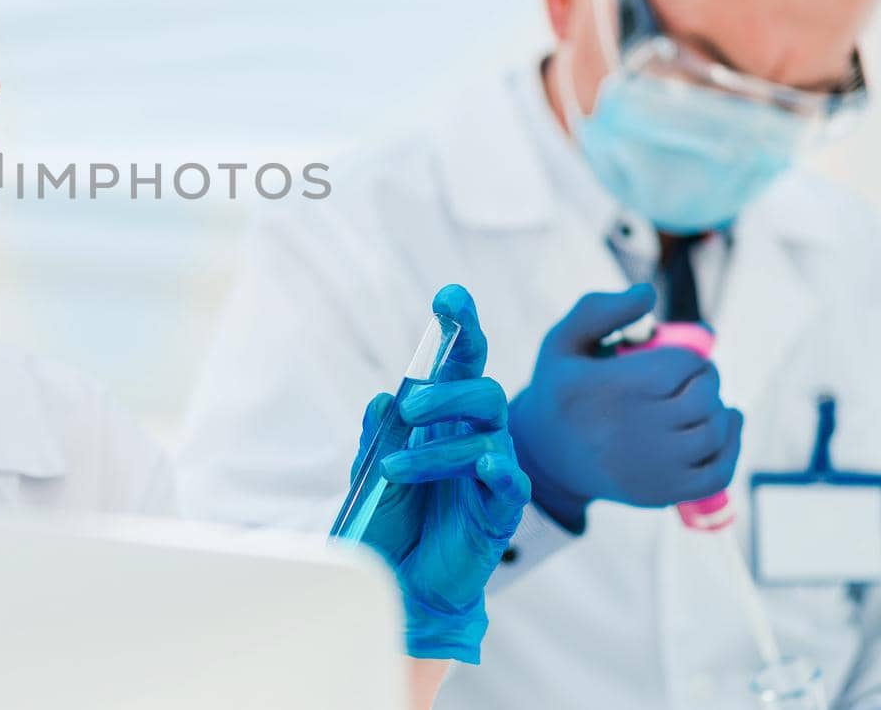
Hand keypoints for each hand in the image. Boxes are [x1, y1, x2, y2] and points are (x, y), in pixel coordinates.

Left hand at [354, 284, 530, 664]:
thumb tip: (384, 397)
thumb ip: (377, 436)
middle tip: (410, 408)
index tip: (450, 297)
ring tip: (393, 468)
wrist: (400, 585)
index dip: (461, 327)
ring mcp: (491, 473)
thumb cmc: (391, 523)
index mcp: (442, 420)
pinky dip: (496, 471)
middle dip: (449, 389)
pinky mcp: (500, 512)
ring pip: (488, 433)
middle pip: (481, 389)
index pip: (459, 363)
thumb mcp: (371, 474)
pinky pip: (509, 482)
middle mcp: (473, 438)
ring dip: (439, 446)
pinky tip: (484, 468)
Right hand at [508, 284, 742, 532]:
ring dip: (719, 411)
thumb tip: (649, 292)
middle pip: (705, 398)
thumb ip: (601, 309)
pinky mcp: (661, 493)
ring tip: (702, 403)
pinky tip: (725, 427)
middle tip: (693, 379)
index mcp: (608, 388)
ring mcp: (648, 468)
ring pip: (714, 432)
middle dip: (707, 381)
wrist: (544, 455)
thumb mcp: (564, 340)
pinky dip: (731, 447)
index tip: (678, 358)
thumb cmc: (562, 388)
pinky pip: (719, 472)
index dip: (691, 357)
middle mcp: (630, 430)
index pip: (684, 365)